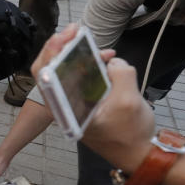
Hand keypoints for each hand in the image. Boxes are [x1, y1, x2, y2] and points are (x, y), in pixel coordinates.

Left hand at [31, 23, 151, 171]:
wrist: (140, 153)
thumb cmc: (130, 134)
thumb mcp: (129, 101)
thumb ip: (119, 75)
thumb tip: (111, 62)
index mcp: (66, 110)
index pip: (45, 77)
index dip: (50, 53)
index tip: (62, 37)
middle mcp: (64, 106)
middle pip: (51, 71)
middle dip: (60, 47)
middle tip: (74, 30)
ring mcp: (74, 104)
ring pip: (65, 73)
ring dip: (76, 55)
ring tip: (88, 40)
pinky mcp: (85, 101)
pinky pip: (80, 79)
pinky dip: (88, 65)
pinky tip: (104, 58)